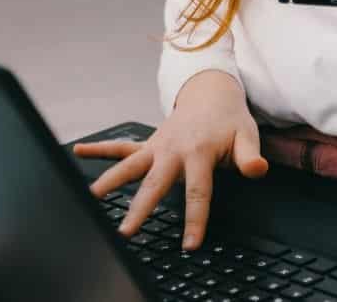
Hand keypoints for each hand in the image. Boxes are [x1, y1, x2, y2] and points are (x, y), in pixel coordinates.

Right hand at [71, 70, 267, 249]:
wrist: (211, 92)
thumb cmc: (230, 119)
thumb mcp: (246, 135)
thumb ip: (250, 156)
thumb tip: (257, 171)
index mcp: (199, 152)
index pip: (198, 191)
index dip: (195, 219)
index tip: (189, 244)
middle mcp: (173, 149)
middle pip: (154, 183)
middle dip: (140, 208)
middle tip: (126, 231)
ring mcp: (157, 146)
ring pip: (129, 165)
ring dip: (110, 180)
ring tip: (90, 197)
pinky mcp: (148, 144)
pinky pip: (121, 147)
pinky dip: (99, 149)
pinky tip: (78, 150)